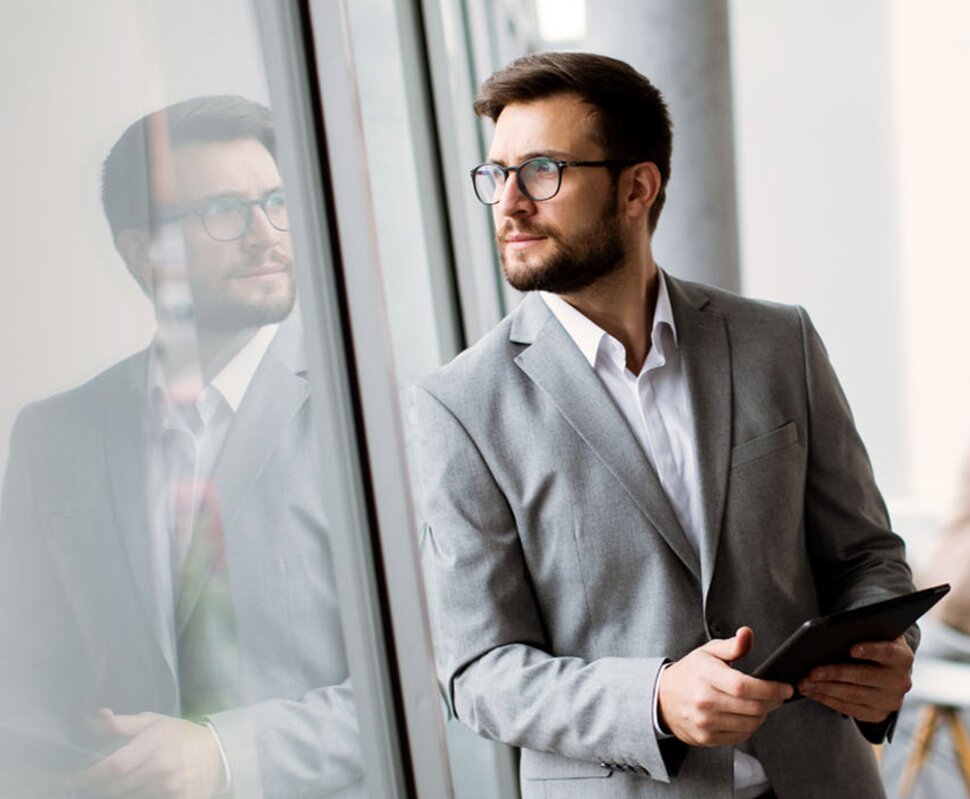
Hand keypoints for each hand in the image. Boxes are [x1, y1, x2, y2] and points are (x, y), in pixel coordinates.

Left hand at [76, 709, 223, 797]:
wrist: (215, 756)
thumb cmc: (179, 736)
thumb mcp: (154, 722)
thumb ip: (124, 724)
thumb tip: (99, 716)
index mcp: (155, 743)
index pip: (115, 765)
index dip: (91, 773)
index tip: (75, 775)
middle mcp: (161, 768)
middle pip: (115, 786)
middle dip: (99, 784)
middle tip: (95, 777)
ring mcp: (169, 788)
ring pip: (126, 797)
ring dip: (117, 791)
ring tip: (122, 779)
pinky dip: (134, 795)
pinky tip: (139, 786)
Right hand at [658, 626, 792, 745]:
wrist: (663, 698)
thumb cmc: (690, 673)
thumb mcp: (708, 652)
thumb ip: (732, 645)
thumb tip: (747, 633)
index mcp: (706, 675)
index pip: (744, 686)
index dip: (770, 689)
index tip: (785, 688)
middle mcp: (704, 700)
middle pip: (752, 707)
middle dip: (773, 702)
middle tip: (779, 696)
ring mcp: (704, 721)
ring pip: (749, 724)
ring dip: (763, 715)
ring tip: (762, 704)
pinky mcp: (706, 737)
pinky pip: (739, 736)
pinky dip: (749, 727)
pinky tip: (746, 715)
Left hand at [797, 635, 913, 722]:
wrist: (887, 668)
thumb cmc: (872, 643)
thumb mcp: (872, 634)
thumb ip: (860, 632)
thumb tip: (830, 635)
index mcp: (902, 657)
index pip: (887, 652)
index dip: (870, 650)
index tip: (852, 649)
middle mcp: (901, 681)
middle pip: (863, 676)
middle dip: (834, 674)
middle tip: (811, 672)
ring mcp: (891, 701)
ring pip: (853, 695)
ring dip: (825, 689)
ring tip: (804, 683)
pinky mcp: (879, 714)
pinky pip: (850, 709)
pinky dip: (828, 700)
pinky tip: (812, 693)